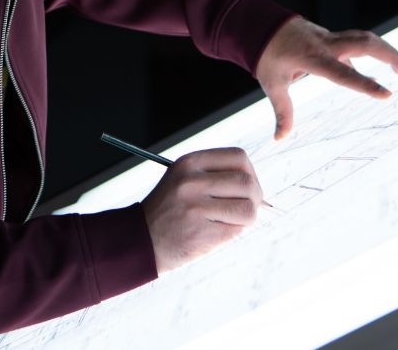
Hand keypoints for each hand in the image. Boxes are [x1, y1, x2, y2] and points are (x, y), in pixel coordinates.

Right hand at [141, 148, 262, 273]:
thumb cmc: (171, 209)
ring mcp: (195, 209)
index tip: (246, 185)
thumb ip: (216, 174)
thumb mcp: (184, 178)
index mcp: (189, 163)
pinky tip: (217, 231)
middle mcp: (191, 182)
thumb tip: (255, 184)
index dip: (250, 172)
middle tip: (248, 206)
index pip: (238, 157)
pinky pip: (237, 230)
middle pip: (247, 183)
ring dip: (247, 217)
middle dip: (255, 197)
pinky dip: (234, 232)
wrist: (142, 239)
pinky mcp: (200, 234)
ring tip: (232, 220)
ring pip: (248, 209)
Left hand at [256, 17, 397, 139]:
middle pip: (364, 43)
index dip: (365, 84)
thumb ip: (282, 111)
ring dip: (388, 51)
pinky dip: (375, 51)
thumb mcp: (272, 84)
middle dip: (390, 55)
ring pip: (366, 38)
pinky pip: (358, 42)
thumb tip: (279, 139)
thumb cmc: (267, 55)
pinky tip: (384, 68)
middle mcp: (326, 44)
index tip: (388, 94)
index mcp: (311, 58)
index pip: (342, 73)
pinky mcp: (334, 37)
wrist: (262, 25)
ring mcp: (331, 37)